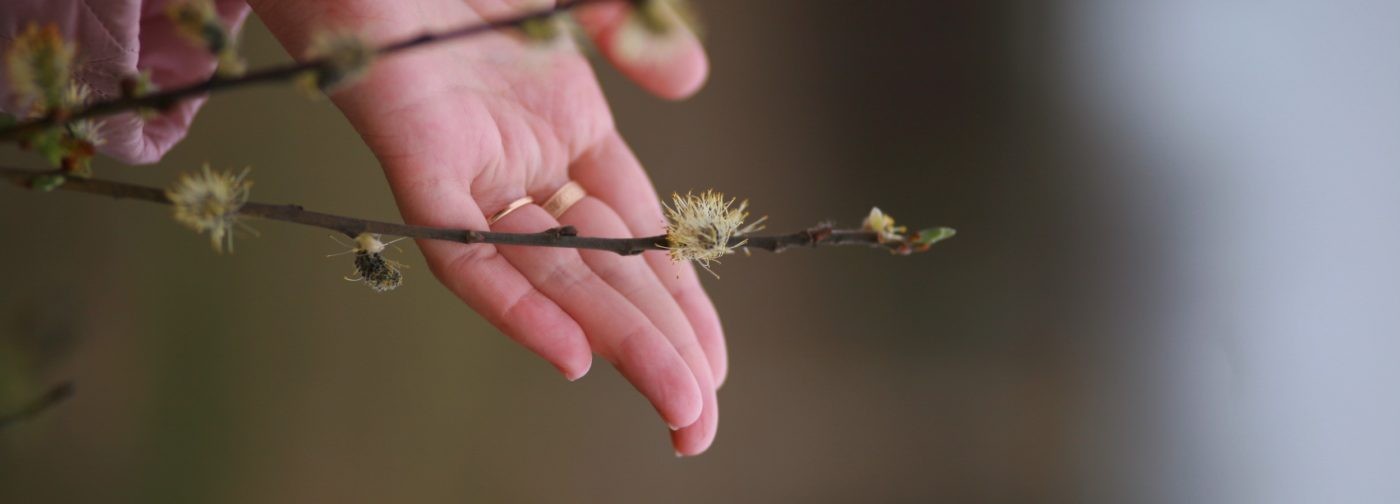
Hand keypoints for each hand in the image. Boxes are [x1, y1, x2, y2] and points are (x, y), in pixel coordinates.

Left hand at [248, 0, 724, 454]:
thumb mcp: (575, 4)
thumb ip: (638, 35)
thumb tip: (691, 85)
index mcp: (568, 131)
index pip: (639, 238)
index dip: (681, 303)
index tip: (717, 366)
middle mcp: (524, 164)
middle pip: (604, 273)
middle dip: (658, 349)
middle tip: (700, 425)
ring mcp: (474, 169)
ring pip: (549, 275)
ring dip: (610, 342)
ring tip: (673, 410)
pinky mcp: (416, 163)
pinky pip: (463, 250)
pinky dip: (514, 301)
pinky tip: (568, 355)